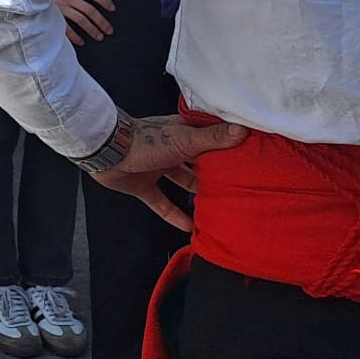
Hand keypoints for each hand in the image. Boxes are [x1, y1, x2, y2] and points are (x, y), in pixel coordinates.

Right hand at [54, 0, 115, 45]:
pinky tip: (81, 42)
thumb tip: (96, 3)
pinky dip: (75, 36)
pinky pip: (66, 28)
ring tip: (99, 37)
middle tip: (109, 30)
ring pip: (80, 19)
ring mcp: (60, 7)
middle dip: (101, 21)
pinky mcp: (53, 16)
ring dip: (91, 29)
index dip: (103, 0)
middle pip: (89, 9)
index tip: (112, 8)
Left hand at [91, 115, 248, 234]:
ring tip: (219, 210)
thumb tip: (243, 130)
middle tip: (239, 189)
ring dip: (197, 196)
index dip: (229, 149)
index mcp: (182, 133)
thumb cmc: (147, 141)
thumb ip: (213, 138)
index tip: (251, 160)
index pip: (211, 140)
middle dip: (216, 175)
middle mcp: (172, 149)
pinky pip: (163, 203)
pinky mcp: (144, 186)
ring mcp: (158, 168)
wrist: (108, 152)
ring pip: (183, 183)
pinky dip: (175, 215)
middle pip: (199, 164)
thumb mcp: (185, 139)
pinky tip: (190, 228)